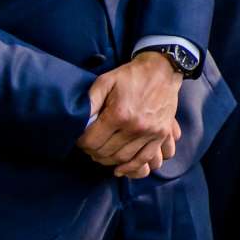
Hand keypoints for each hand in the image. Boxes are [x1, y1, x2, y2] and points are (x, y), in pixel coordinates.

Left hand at [78, 53, 182, 176]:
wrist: (163, 70)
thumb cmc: (131, 76)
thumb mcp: (105, 81)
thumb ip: (90, 101)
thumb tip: (77, 120)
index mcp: (119, 114)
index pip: (92, 141)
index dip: (82, 143)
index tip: (81, 139)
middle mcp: (136, 127)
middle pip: (106, 152)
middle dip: (93, 152)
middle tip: (90, 146)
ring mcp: (151, 132)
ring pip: (123, 158)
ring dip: (108, 160)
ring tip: (102, 153)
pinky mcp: (161, 134)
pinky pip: (145, 158)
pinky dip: (131, 167)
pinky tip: (120, 169)